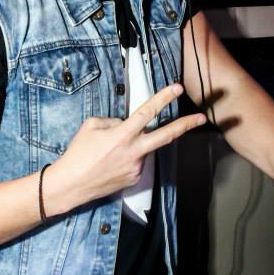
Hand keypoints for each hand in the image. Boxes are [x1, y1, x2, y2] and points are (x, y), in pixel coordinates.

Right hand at [42, 84, 205, 214]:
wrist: (70, 185)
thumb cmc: (77, 154)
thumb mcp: (91, 126)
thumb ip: (113, 121)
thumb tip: (125, 123)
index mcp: (123, 135)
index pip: (148, 112)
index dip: (163, 98)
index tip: (177, 89)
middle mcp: (134, 151)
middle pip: (167, 135)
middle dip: (186, 125)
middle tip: (202, 117)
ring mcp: (136, 167)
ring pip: (145, 148)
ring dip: (136, 144)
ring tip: (109, 152)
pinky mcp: (134, 179)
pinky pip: (137, 161)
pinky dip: (128, 157)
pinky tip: (111, 162)